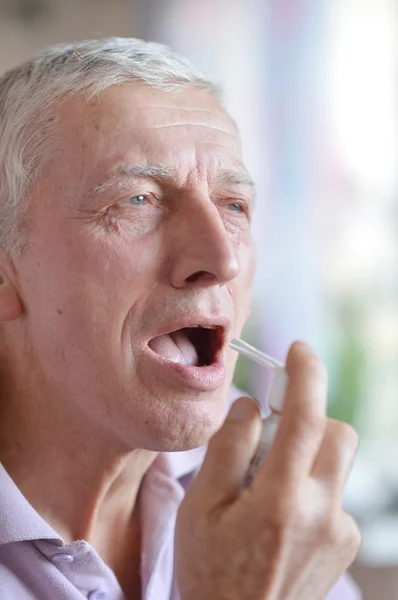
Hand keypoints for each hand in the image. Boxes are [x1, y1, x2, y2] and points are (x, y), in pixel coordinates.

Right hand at [176, 341, 360, 599]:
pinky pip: (334, 493)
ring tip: (267, 488)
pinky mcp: (346, 544)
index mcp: (279, 500)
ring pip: (336, 462)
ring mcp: (341, 531)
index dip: (305, 374)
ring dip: (306, 455)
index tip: (298, 350)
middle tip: (271, 433)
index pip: (307, 418)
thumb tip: (249, 406)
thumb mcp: (199, 509)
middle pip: (338, 432)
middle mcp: (322, 512)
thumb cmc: (210, 573)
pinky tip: (280, 519)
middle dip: (310, 417)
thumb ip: (227, 450)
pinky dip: (310, 487)